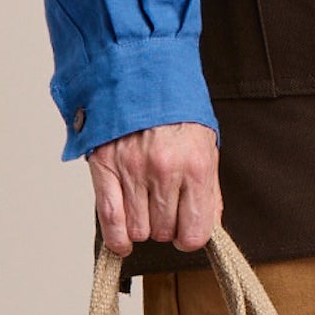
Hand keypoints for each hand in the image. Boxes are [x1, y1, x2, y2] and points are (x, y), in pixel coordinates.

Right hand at [87, 118, 222, 252]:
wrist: (142, 74)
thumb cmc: (176, 112)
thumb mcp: (206, 147)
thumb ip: (209, 191)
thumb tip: (209, 227)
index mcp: (196, 166)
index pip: (195, 232)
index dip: (191, 237)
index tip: (187, 232)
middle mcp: (165, 170)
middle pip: (164, 233)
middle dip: (166, 227)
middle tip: (164, 207)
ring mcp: (133, 170)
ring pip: (138, 230)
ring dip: (142, 226)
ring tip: (145, 207)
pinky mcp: (105, 167)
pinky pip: (110, 220)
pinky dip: (118, 239)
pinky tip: (124, 240)